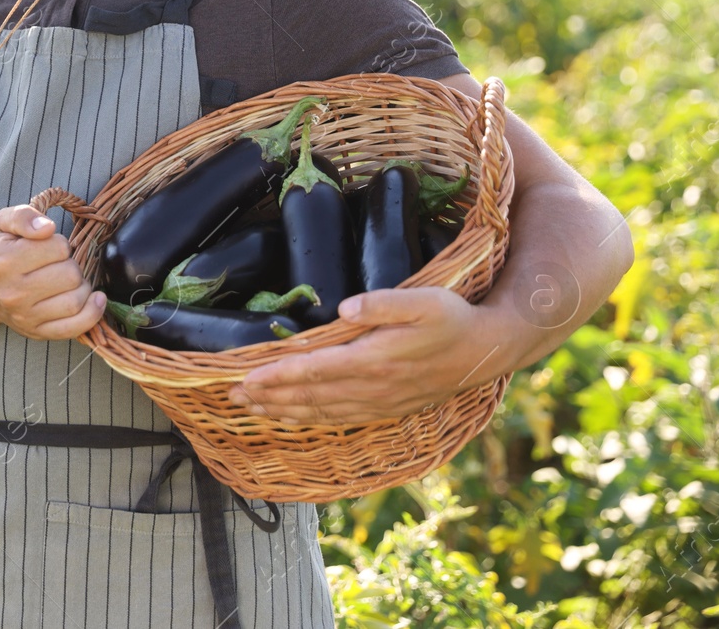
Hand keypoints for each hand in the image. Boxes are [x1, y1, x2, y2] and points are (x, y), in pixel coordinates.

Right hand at [0, 204, 106, 339]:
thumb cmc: (1, 252)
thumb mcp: (2, 223)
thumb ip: (23, 216)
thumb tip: (47, 228)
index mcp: (4, 262)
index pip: (58, 248)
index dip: (60, 244)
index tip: (50, 248)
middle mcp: (12, 293)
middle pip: (70, 275)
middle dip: (72, 265)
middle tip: (60, 265)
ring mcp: (25, 316)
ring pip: (75, 300)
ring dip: (82, 287)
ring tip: (70, 281)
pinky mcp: (37, 332)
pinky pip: (74, 327)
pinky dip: (93, 313)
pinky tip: (95, 299)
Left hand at [227, 287, 517, 424]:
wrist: (486, 350)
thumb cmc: (452, 318)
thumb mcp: (424, 300)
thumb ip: (383, 303)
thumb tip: (346, 307)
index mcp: (375, 359)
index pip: (315, 370)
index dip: (278, 376)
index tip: (246, 378)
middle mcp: (373, 387)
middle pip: (310, 396)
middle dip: (269, 397)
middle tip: (232, 396)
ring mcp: (380, 402)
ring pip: (322, 411)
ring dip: (284, 411)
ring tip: (251, 408)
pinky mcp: (387, 408)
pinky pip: (341, 418)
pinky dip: (312, 419)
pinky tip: (294, 418)